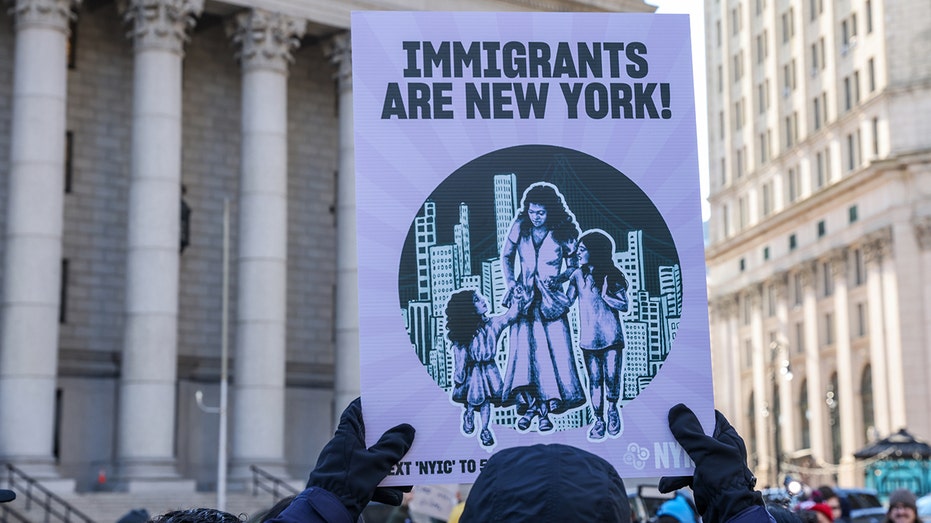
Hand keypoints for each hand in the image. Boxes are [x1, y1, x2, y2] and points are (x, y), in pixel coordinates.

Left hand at [306, 398, 414, 519]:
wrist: (326, 511)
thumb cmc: (347, 481)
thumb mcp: (375, 463)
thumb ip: (392, 447)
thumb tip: (407, 429)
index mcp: (346, 436)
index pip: (355, 412)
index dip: (368, 404)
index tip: (384, 399)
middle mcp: (346, 449)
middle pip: (372, 439)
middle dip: (391, 444)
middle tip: (408, 440)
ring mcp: (348, 467)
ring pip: (375, 463)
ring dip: (392, 471)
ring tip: (408, 481)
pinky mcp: (350, 485)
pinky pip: (371, 482)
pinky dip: (384, 489)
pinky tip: (394, 496)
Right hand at [658, 404, 761, 521]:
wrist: (727, 510)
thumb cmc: (723, 478)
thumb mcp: (705, 450)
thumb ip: (689, 431)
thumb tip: (677, 409)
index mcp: (726, 437)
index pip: (710, 416)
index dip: (694, 409)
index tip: (676, 403)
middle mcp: (718, 448)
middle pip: (693, 433)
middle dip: (676, 434)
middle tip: (660, 425)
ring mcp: (708, 463)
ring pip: (684, 453)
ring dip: (670, 458)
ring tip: (657, 456)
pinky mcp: (699, 476)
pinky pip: (682, 471)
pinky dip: (673, 476)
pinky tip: (664, 482)